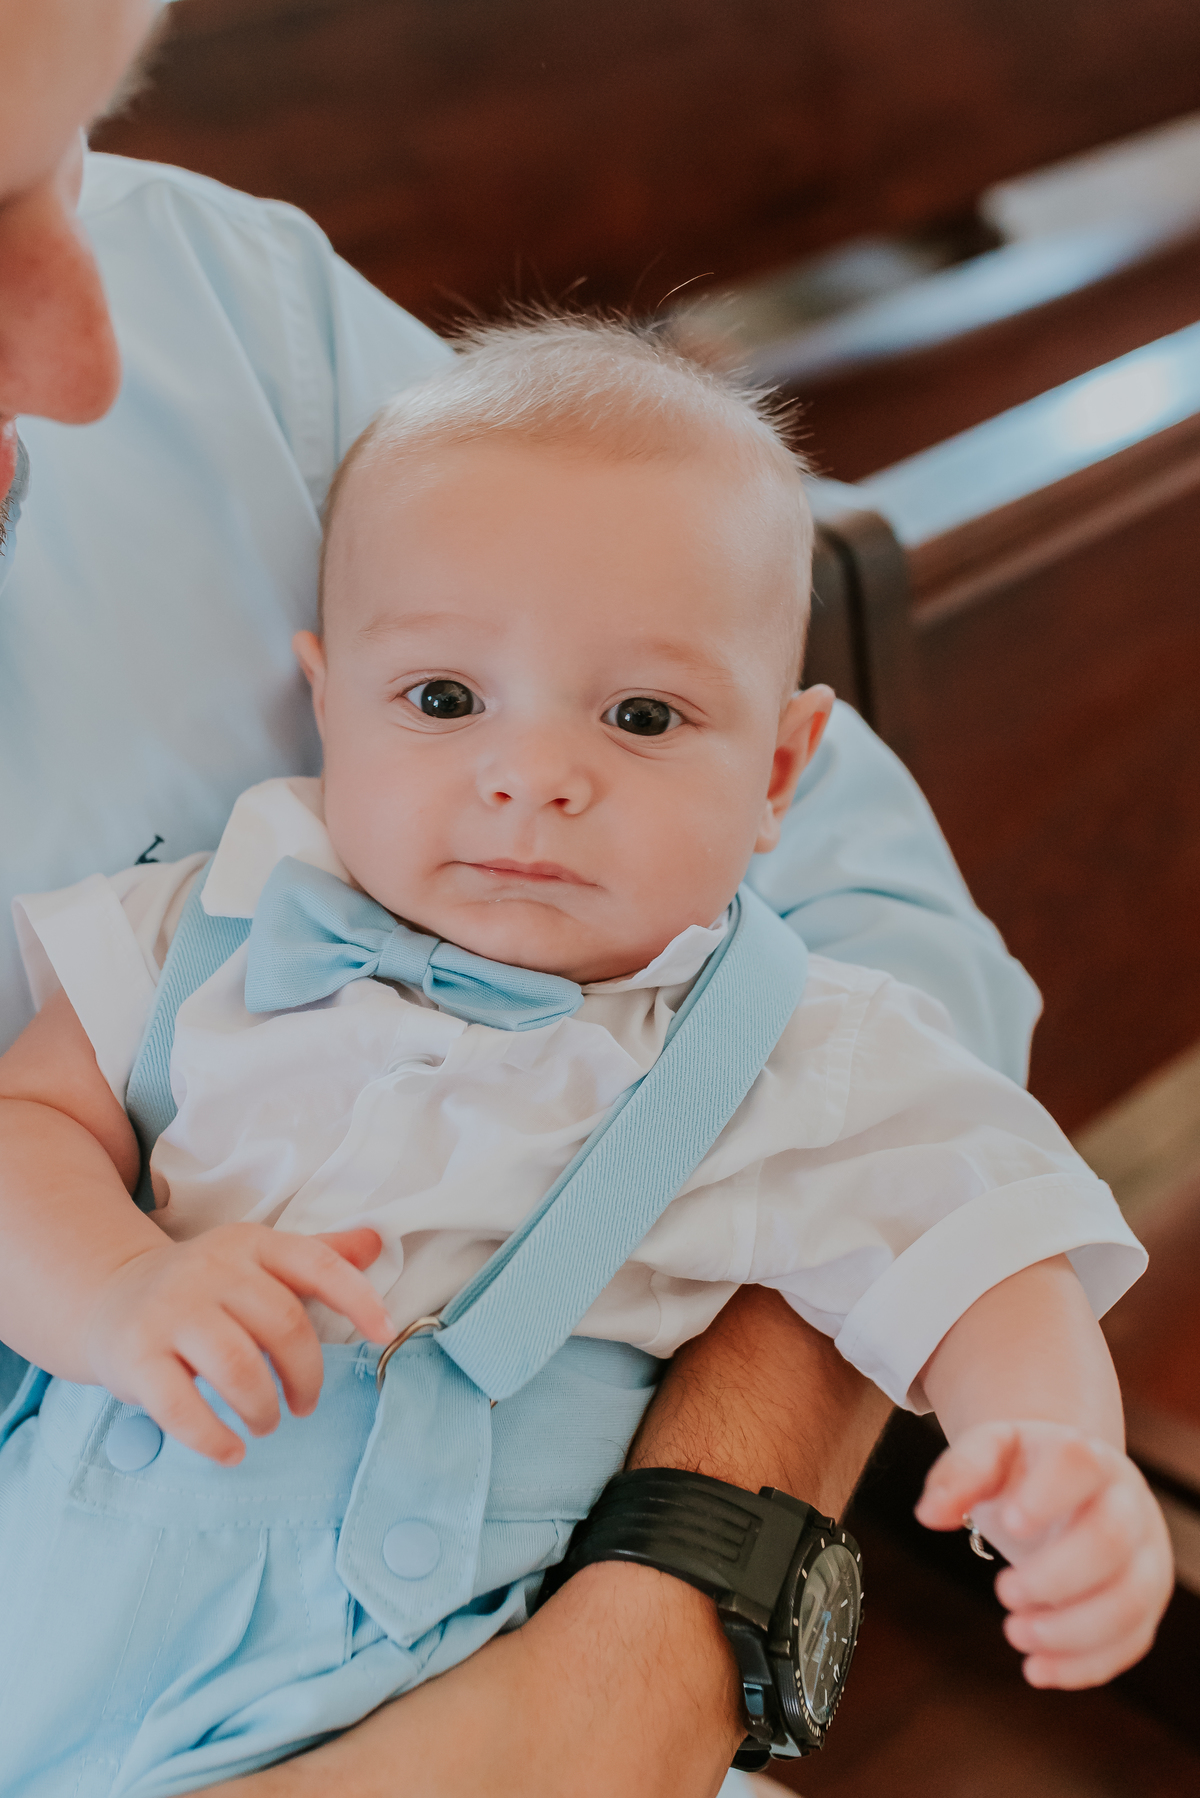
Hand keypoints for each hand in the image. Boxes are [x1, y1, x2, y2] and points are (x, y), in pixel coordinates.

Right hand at [81, 1224, 394, 1464]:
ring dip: (264, 1408)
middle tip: (304, 1405)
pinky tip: (230, 1450)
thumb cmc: (205, 1288)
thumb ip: (317, 1256)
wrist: (110, 1296)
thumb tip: (376, 1243)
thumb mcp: (258, 1261)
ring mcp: (170, 1311)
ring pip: (239, 1366)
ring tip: (266, 1423)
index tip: (384, 1333)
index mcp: (250, 1244)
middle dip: (307, 1376)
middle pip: (284, 1325)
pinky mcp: (136, 1356)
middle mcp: (211, 1270)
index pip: (316, 1264)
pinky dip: (213, 1438)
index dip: (357, 1298)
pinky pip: (181, 1406)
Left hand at [916, 1419, 1173, 1687]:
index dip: (1048, 1496)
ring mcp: (1145, 1555)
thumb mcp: (989, 1454)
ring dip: (1070, 1631)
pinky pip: (1132, 1641)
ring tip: (1015, 1634)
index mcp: (1086, 1456)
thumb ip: (958, 1474)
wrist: (1072, 1488)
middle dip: (1054, 1578)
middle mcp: (1127, 1502)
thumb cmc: (1026, 1472)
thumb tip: (928, 1514)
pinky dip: (1084, 1665)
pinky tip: (1037, 1669)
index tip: (1009, 1526)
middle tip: (1003, 1593)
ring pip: (1130, 1599)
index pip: (1079, 1464)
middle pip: (1110, 1541)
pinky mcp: (1147, 1603)